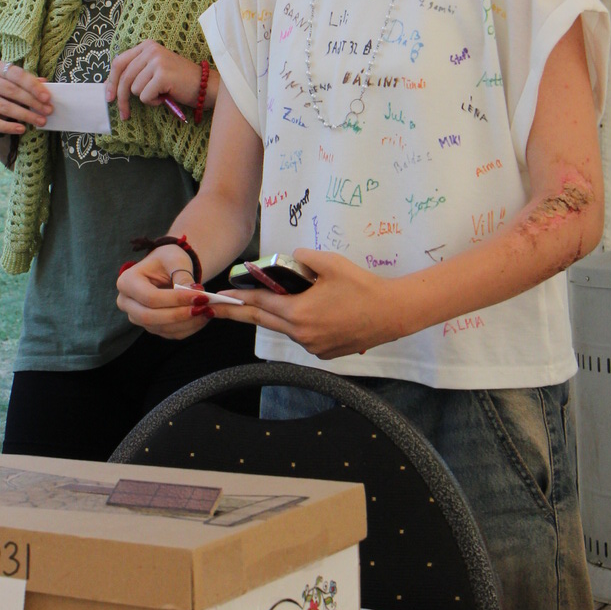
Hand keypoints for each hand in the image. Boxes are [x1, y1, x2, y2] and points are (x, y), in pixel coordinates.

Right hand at [0, 60, 51, 134]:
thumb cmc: (4, 87)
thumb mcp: (15, 81)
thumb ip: (29, 82)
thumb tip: (45, 84)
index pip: (17, 75)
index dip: (33, 86)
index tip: (47, 98)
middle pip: (12, 91)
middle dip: (32, 102)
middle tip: (47, 111)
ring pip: (5, 107)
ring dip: (25, 115)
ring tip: (40, 121)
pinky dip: (9, 127)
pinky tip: (22, 129)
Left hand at [107, 42, 205, 120]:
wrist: (204, 86)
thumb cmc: (178, 81)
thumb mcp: (154, 70)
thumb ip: (135, 72)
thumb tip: (110, 87)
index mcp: (146, 46)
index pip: (119, 62)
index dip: (111, 81)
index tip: (108, 97)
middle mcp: (150, 50)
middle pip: (124, 77)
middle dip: (121, 98)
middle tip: (123, 114)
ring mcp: (157, 61)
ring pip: (134, 89)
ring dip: (146, 98)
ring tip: (160, 94)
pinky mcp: (162, 75)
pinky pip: (145, 96)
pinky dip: (153, 102)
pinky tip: (165, 96)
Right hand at [117, 246, 209, 340]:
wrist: (166, 266)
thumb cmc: (168, 259)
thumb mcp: (175, 260)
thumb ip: (183, 276)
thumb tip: (195, 295)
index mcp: (127, 282)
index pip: (150, 297)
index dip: (175, 300)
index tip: (200, 296)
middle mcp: (126, 302)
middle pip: (149, 317)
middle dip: (179, 315)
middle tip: (204, 307)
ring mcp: (136, 317)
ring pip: (160, 328)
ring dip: (187, 323)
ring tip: (207, 310)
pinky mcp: (150, 326)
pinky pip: (169, 333)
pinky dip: (188, 328)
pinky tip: (202, 317)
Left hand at [200, 249, 407, 359]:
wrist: (392, 313)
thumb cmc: (362, 286)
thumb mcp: (330, 263)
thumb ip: (303, 257)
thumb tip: (291, 257)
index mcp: (298, 313)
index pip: (259, 304)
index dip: (237, 299)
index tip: (219, 298)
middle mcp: (301, 334)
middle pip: (263, 321)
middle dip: (240, 313)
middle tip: (218, 309)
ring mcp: (313, 347)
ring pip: (285, 329)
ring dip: (275, 316)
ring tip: (268, 302)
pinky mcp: (325, 353)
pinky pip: (303, 336)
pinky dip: (298, 325)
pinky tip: (307, 312)